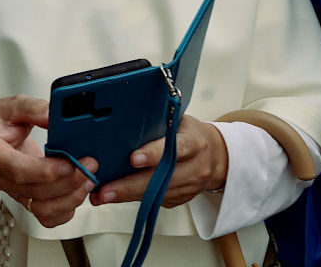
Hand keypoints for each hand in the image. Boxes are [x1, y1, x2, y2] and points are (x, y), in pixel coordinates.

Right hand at [0, 95, 96, 227]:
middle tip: (90, 165)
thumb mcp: (12, 106)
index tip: (68, 163)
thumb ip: (34, 109)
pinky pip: (47, 216)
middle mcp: (3, 177)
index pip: (17, 169)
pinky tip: (79, 192)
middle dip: (67, 182)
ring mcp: (15, 191)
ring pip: (43, 209)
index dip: (44, 171)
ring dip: (70, 198)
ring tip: (89, 179)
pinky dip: (67, 210)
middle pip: (35, 191)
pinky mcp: (28, 198)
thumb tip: (55, 115)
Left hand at [89, 115, 227, 207]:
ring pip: (156, 194)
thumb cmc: (193, 135)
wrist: (217, 157)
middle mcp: (195, 167)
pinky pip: (156, 201)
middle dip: (130, 185)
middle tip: (107, 189)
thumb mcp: (181, 121)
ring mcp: (189, 187)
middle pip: (162, 179)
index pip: (176, 148)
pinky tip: (116, 196)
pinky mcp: (181, 199)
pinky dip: (134, 199)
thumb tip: (127, 120)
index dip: (154, 154)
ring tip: (103, 195)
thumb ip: (160, 123)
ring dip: (127, 196)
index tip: (133, 159)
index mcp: (195, 142)